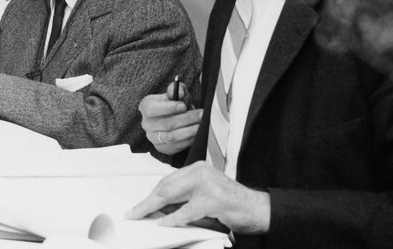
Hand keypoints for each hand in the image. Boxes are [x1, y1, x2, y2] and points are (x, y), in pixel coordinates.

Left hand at [126, 161, 270, 234]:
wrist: (259, 210)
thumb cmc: (232, 205)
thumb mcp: (204, 196)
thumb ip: (184, 198)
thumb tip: (158, 209)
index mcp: (198, 168)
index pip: (168, 180)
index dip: (151, 194)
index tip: (138, 206)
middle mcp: (201, 171)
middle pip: (166, 186)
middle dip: (147, 202)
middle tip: (133, 213)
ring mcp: (208, 184)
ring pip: (172, 195)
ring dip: (153, 209)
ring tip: (141, 217)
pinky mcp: (214, 199)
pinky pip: (187, 211)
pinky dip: (173, 219)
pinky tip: (163, 224)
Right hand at [139, 82, 201, 154]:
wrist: (170, 118)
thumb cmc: (172, 103)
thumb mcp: (173, 92)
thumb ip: (176, 89)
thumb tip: (180, 94)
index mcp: (146, 107)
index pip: (153, 109)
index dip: (168, 108)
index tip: (184, 106)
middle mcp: (147, 124)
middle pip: (166, 124)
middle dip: (186, 119)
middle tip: (201, 114)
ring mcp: (153, 138)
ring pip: (171, 137)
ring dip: (189, 131)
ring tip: (201, 124)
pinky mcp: (162, 148)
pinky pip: (176, 146)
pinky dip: (188, 140)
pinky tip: (197, 133)